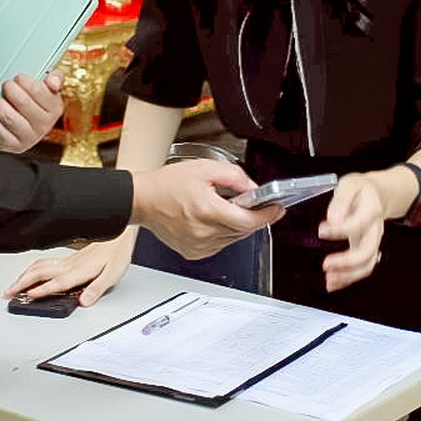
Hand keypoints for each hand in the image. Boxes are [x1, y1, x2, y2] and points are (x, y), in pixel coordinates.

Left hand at [0, 71, 65, 153]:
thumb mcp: (48, 90)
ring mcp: (29, 137)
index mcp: (55, 108)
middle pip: (23, 102)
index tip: (19, 78)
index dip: (24, 81)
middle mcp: (44, 125)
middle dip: (10, 90)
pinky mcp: (13, 146)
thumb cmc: (35, 105)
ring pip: (9, 117)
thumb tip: (53, 80)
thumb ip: (55, 78)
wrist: (25, 130)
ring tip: (0, 101)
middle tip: (7, 86)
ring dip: (0, 105)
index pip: (38, 91)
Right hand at [5, 230, 137, 307]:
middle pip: (40, 272)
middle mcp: (69, 264)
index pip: (57, 282)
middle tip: (8, 293)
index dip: (42, 289)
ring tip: (12, 286)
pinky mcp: (68, 257)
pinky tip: (28, 273)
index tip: (28, 296)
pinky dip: (31, 269)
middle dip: (22, 282)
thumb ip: (97, 289)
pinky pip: (44, 262)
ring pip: (39, 266)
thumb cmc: (117, 253)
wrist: (119, 231)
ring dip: (24, 275)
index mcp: (79, 270)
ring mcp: (67, 260)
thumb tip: (84, 301)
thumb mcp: (113, 274)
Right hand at [130, 159, 283, 260]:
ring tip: (222, 207)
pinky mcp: (194, 252)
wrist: (142, 200)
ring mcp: (199, 245)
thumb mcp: (204, 169)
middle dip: (250, 216)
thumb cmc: (167, 184)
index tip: (277, 209)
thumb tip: (253, 188)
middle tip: (248, 202)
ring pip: (233, 238)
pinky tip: (212, 219)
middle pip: (243, 230)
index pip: (249, 221)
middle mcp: (204, 232)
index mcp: (208, 211)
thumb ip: (234, 176)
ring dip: (236, 224)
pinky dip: (223, 233)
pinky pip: (220, 244)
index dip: (267, 215)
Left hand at [317, 172, 388, 292]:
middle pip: (367, 251)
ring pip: (367, 265)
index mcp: (371, 211)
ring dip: (348, 275)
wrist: (378, 194)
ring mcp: (372, 242)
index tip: (322, 231)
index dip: (339, 230)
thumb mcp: (350, 184)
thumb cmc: (362, 190)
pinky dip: (348, 279)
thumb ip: (341, 200)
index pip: (357, 224)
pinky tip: (334, 282)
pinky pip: (362, 268)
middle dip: (346, 262)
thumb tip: (332, 218)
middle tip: (326, 264)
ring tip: (329, 280)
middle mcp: (374, 230)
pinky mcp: (367, 250)